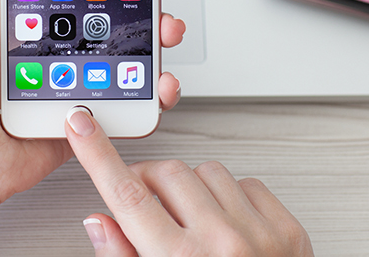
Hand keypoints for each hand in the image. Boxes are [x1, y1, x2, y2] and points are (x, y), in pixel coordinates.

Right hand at [66, 109, 313, 256]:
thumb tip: (98, 220)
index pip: (126, 195)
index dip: (97, 154)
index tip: (82, 125)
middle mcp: (220, 243)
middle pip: (165, 173)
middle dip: (149, 182)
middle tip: (150, 207)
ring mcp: (258, 233)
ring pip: (206, 171)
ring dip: (191, 188)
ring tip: (193, 222)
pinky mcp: (287, 229)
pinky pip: (247, 183)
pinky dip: (230, 197)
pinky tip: (226, 223)